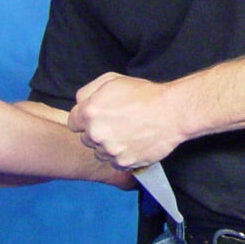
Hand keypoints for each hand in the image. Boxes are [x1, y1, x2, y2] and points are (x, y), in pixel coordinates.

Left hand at [67, 73, 182, 170]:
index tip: (96, 117)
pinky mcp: (124, 162)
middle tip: (115, 124)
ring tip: (125, 133)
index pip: (73, 122)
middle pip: (85, 139)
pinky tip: (131, 143)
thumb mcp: (112, 80)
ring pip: (99, 152)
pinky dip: (120, 156)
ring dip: (107, 146)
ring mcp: (110, 150)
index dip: (84, 119)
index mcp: (90, 112)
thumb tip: (80, 103)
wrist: (172, 112)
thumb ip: (88, 91)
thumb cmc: (144, 94)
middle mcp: (96, 133)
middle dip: (96, 132)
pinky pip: (114, 163)